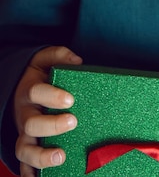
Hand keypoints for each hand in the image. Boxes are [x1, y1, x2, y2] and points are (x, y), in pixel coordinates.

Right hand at [13, 45, 82, 176]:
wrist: (20, 90)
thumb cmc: (40, 75)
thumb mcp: (45, 59)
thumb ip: (59, 55)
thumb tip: (77, 61)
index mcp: (30, 91)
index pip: (37, 93)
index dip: (52, 96)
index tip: (70, 99)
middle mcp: (24, 115)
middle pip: (31, 124)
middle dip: (51, 126)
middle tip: (73, 122)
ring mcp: (24, 134)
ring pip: (24, 150)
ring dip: (40, 157)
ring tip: (61, 157)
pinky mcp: (26, 148)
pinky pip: (24, 166)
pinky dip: (30, 174)